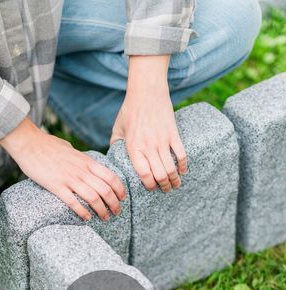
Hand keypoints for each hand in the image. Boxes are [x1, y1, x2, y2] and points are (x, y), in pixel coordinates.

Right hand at [0, 118, 125, 220]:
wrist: (28, 143)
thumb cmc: (47, 145)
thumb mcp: (69, 148)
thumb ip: (79, 157)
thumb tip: (83, 161)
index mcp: (86, 161)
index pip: (111, 176)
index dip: (120, 189)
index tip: (122, 198)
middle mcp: (81, 170)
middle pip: (105, 190)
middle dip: (114, 204)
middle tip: (116, 212)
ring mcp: (69, 178)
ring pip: (93, 197)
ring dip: (102, 210)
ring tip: (105, 217)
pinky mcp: (56, 186)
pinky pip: (74, 202)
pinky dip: (83, 212)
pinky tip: (87, 218)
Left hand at [110, 55, 186, 191]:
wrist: (147, 90)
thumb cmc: (130, 109)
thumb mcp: (118, 128)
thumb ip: (115, 145)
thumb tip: (113, 158)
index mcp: (134, 148)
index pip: (144, 175)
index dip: (149, 185)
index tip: (151, 188)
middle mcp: (148, 147)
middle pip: (160, 175)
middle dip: (164, 186)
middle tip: (165, 189)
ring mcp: (162, 141)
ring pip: (171, 168)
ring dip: (174, 180)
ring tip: (175, 184)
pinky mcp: (173, 134)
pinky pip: (181, 154)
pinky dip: (183, 166)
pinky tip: (182, 171)